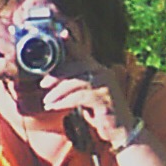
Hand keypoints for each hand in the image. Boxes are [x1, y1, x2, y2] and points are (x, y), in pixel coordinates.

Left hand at [38, 25, 137, 149]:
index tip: (60, 34)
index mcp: (98, 69)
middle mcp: (103, 73)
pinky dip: (64, 102)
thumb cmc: (101, 112)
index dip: (71, 43)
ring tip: (46, 102)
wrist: (122, 131)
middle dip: (56, 75)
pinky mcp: (105, 100)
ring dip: (58, 93)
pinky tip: (54, 107)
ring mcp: (106, 85)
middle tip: (42, 84)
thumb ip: (74, 84)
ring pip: (76, 83)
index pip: (82, 53)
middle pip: (76, 67)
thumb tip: (51, 79)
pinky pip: (80, 97)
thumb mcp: (86, 95)